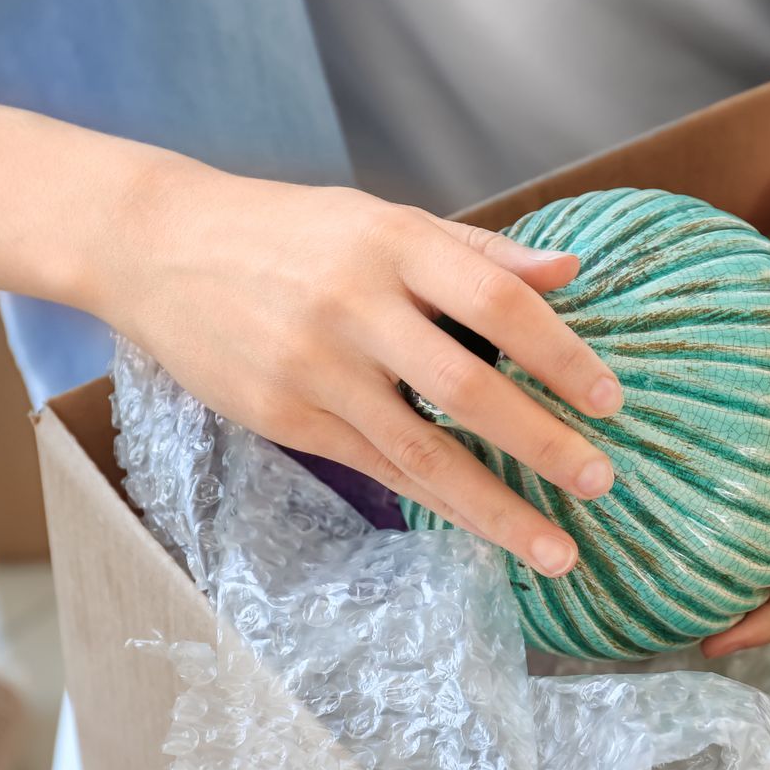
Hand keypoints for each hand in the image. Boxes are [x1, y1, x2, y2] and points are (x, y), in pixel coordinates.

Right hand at [97, 166, 622, 576]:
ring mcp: (315, 368)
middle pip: (467, 386)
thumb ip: (479, 250)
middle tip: (601, 482)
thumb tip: (571, 270)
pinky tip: (483, 528)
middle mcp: (355, 306)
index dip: (560, 354)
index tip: (611, 400)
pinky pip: (378, 469)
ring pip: (422, 451)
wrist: (159, 247)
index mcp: (393, 243)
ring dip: (497, 507)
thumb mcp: (383, 219)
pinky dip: (437, 502)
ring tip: (558, 550)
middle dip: (542, 441)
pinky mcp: (284, 416)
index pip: (497, 302)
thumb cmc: (292, 232)